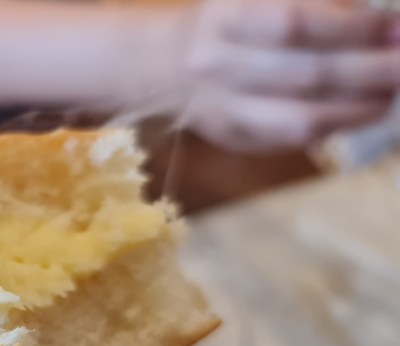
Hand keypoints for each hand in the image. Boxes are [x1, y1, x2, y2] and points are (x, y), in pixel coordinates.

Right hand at [181, 0, 399, 151]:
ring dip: (359, 107)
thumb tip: (380, 26)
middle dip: (371, 70)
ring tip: (392, 93)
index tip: (394, 27)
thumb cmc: (227, 19)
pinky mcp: (231, 137)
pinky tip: (363, 110)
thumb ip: (313, 6)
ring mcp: (221, 108)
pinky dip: (335, 126)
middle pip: (305, 74)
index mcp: (225, 16)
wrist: (162, 64)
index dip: (354, 27)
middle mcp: (216, 64)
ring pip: (300, 118)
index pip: (294, 24)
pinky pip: (291, 139)